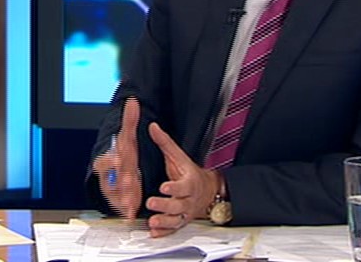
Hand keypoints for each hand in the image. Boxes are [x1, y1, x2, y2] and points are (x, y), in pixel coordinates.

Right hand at [93, 97, 142, 219]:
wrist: (120, 171)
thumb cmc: (124, 154)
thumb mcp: (128, 137)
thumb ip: (130, 121)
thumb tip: (133, 101)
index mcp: (108, 160)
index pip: (104, 160)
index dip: (111, 160)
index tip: (119, 158)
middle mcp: (109, 176)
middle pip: (112, 179)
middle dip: (120, 181)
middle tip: (129, 182)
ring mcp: (114, 189)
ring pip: (116, 194)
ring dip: (123, 198)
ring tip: (131, 201)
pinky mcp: (120, 200)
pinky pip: (121, 206)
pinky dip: (126, 209)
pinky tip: (131, 213)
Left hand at [145, 122, 218, 236]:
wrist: (208, 191)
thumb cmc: (190, 173)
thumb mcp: (179, 157)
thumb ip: (165, 143)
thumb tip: (153, 127)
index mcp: (189, 182)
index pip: (183, 186)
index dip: (174, 187)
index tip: (164, 186)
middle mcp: (188, 199)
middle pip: (178, 204)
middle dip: (165, 205)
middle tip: (151, 203)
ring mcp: (185, 212)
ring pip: (176, 219)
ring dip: (164, 222)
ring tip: (152, 222)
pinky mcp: (181, 221)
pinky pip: (174, 229)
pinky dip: (164, 232)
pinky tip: (154, 233)